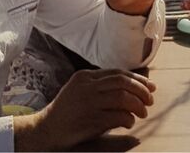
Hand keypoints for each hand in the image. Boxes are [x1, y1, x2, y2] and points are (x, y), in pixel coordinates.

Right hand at [14, 69, 154, 151]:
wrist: (49, 128)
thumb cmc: (69, 110)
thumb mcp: (80, 90)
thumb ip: (100, 85)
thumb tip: (132, 84)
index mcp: (84, 76)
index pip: (117, 72)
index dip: (137, 79)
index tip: (150, 86)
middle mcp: (86, 85)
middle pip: (122, 81)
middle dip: (141, 90)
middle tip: (150, 100)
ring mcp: (88, 101)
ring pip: (123, 97)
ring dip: (138, 105)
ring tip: (142, 113)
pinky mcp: (91, 119)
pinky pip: (119, 116)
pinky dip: (129, 119)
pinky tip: (128, 123)